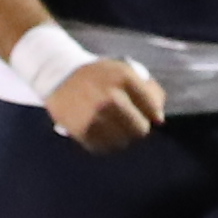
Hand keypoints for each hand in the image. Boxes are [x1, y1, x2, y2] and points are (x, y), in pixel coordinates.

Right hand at [46, 54, 165, 152]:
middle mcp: (110, 98)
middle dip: (139, 128)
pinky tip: (102, 133)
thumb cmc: (97, 75)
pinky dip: (105, 143)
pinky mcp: (81, 129)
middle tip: (132, 125)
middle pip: (141, 129)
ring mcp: (95, 115)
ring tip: (115, 129)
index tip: (152, 117)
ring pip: (123, 141)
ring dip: (122, 137)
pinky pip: (103, 147)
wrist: (58, 74)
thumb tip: (159, 118)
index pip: (153, 108)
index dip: (154, 115)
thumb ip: (146, 89)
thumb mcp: (123, 71)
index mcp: (124, 79)